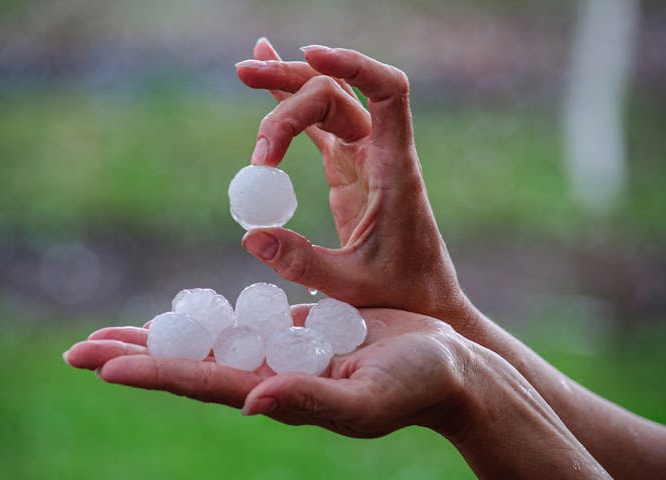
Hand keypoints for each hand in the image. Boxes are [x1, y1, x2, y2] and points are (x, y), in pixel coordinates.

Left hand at [63, 307, 609, 477]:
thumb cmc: (418, 385)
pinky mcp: (296, 329)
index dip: (152, 371)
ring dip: (160, 335)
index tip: (102, 365)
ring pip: (207, 339)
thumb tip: (252, 402)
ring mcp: (280, 351)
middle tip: (77, 350)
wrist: (449, 366)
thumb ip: (312, 401)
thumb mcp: (368, 397)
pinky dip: (206, 315)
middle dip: (135, 355)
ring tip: (112, 333)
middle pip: (188, 362)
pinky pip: (241, 319)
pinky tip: (181, 312)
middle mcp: (268, 374)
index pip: (201, 382)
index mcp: (279, 392)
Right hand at [236, 40, 474, 328]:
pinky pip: (319, 126)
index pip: (388, 92)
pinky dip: (292, 105)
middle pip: (337, 95)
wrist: (422, 296)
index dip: (353, 64)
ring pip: (326, 103)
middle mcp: (380, 152)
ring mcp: (363, 156)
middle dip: (291, 83)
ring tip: (245, 71)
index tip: (308, 54)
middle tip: (243, 79)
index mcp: (394, 168)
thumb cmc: (400, 292)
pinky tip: (267, 83)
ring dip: (287, 86)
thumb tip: (251, 236)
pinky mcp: (347, 168)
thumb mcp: (350, 285)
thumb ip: (303, 264)